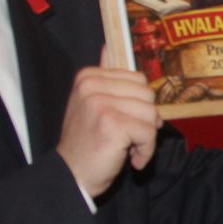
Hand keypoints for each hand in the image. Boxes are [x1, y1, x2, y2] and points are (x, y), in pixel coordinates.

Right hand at [56, 60, 161, 195]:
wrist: (71, 176)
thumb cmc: (86, 143)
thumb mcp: (89, 104)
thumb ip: (103, 77)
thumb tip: (108, 47)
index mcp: (88, 76)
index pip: (137, 79)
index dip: (138, 104)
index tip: (124, 121)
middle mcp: (91, 86)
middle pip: (147, 95)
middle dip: (144, 120)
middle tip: (125, 137)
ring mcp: (100, 104)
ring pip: (151, 114)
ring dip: (145, 138)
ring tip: (126, 148)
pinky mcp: (112, 124)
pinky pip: (149, 133)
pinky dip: (145, 151)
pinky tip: (131, 159)